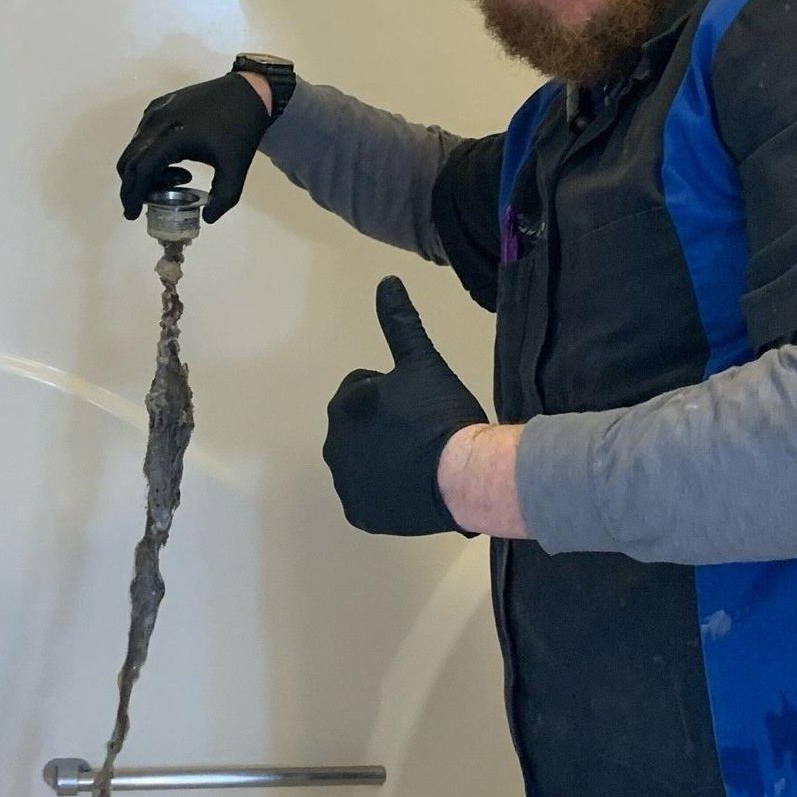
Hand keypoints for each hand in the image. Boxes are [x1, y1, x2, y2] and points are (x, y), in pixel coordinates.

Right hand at [116, 71, 271, 222]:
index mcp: (174, 135)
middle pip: (130, 160)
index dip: (133, 195)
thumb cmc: (242, 130)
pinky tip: (177, 160)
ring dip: (148, 170)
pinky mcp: (160, 104)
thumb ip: (223, 199)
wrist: (249, 91)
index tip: (133, 214)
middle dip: (135, 186)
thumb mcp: (236, 169)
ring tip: (182, 178)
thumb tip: (207, 219)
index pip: (141, 169)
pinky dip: (150, 153)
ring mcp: (156, 110)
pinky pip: (143, 134)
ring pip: (135, 147)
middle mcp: (158, 120)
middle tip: (151, 202)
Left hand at [324, 277, 486, 534]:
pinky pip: (370, 497)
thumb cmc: (441, 416)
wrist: (463, 477)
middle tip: (424, 431)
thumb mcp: (422, 363)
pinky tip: (415, 486)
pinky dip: (387, 491)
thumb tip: (386, 281)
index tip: (420, 404)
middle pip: (360, 428)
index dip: (393, 393)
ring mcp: (346, 485)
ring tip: (424, 459)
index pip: (362, 390)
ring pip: (365, 462)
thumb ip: (400, 322)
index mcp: (343, 408)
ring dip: (385, 457)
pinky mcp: (361, 515)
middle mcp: (333, 447)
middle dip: (385, 426)